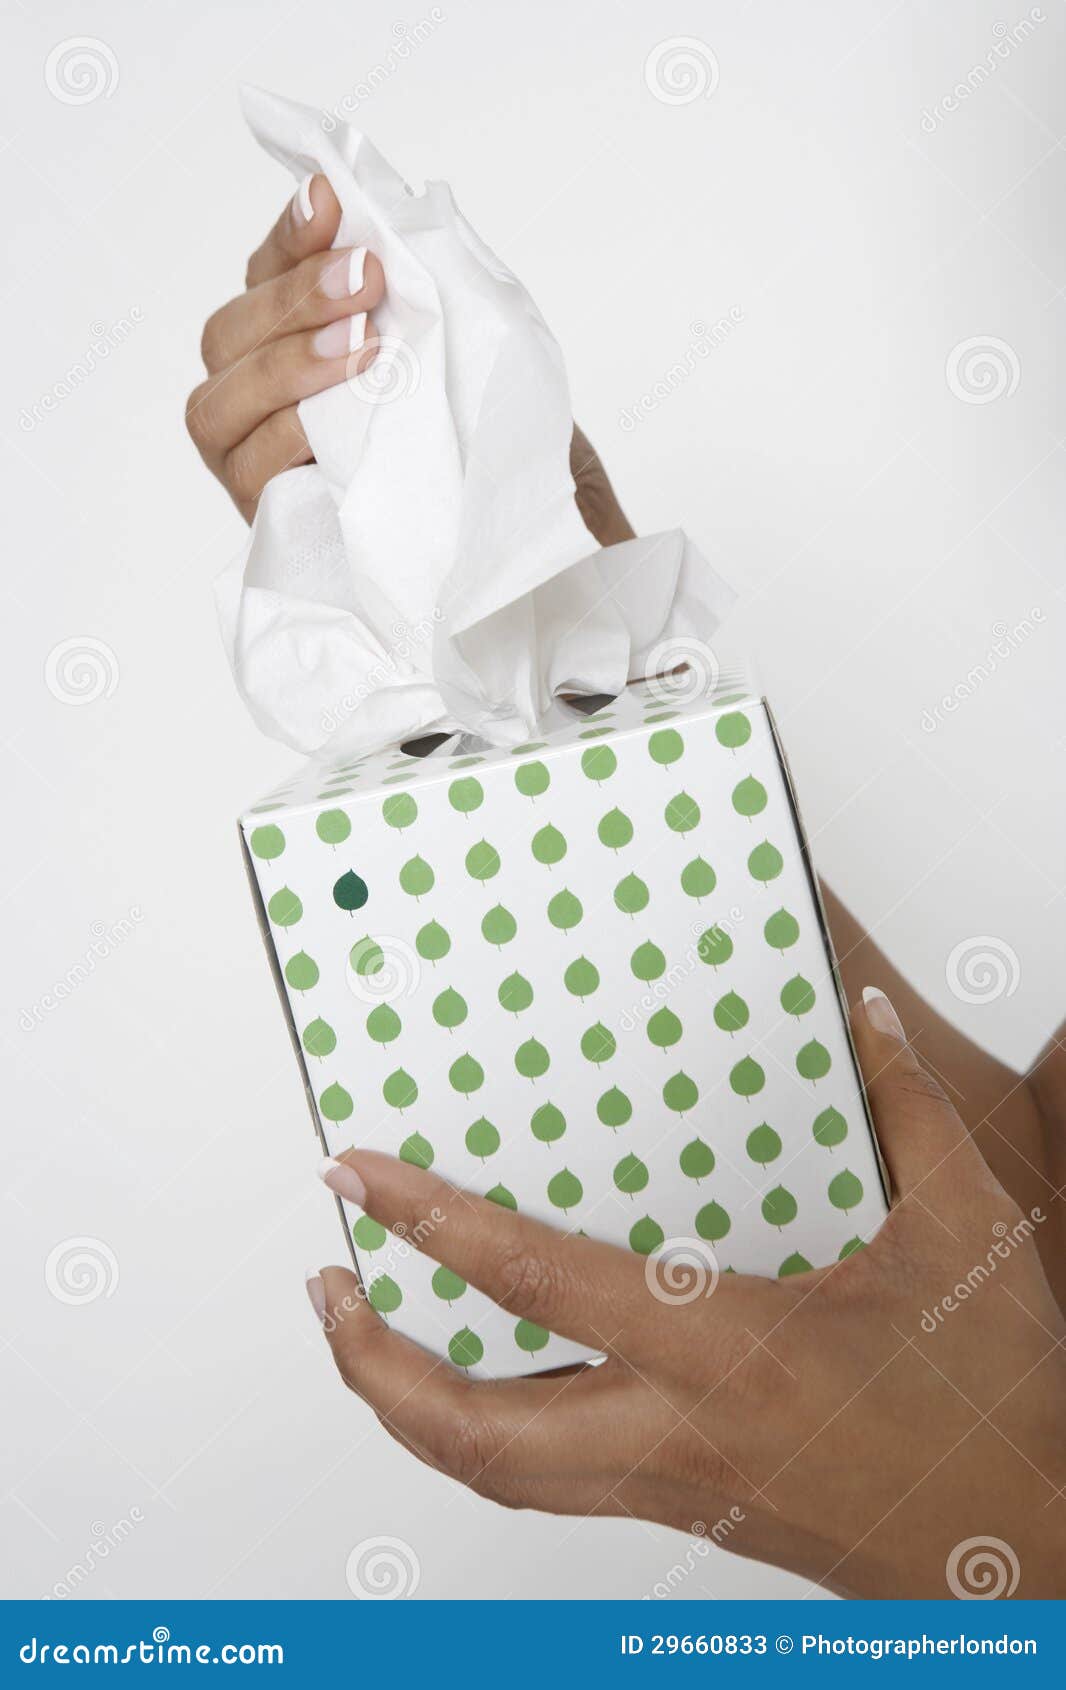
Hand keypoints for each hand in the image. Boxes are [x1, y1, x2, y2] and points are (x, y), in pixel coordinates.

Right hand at [188, 174, 633, 543]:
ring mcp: (261, 469)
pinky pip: (249, 475)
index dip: (288, 235)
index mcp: (305, 349)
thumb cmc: (504, 448)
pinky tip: (329, 419)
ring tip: (358, 349)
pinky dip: (285, 438)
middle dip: (291, 296)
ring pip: (218, 404)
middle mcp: (268, 406)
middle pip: (227, 335)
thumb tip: (404, 210)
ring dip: (284, 365)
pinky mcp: (278, 526)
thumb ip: (434, 283)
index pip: (266, 276)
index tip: (331, 199)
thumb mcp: (481, 352)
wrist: (534, 548)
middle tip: (364, 280)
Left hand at [308, 987, 1065, 1598]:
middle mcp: (676, 1433)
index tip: (357, 1177)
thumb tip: (867, 1020)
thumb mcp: (964, 1237)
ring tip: (366, 1335)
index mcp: (728, 1350)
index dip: (429, 1223)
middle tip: (326, 1283)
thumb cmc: (994, 1404)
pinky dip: (485, 1433)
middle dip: (369, 1362)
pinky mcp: (687, 1513)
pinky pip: (551, 1482)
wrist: (1034, 1546)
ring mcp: (672, 1489)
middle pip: (468, 1429)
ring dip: (409, 1407)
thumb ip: (908, 1115)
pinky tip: (485, 1381)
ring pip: (496, 1474)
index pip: (535, 1283)